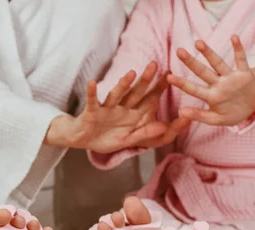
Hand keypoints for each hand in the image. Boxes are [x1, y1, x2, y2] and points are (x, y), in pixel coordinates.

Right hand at [47, 62, 188, 152]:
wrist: (83, 140)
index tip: (171, 75)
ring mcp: (107, 109)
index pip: (148, 100)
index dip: (159, 89)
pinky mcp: (92, 112)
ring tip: (131, 73)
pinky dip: (92, 93)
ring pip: (116, 95)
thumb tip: (164, 127)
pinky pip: (92, 101)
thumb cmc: (106, 139)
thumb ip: (144, 134)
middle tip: (154, 64)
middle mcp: (121, 108)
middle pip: (135, 93)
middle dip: (145, 80)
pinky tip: (92, 83)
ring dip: (123, 85)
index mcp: (132, 115)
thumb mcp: (127, 140)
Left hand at [168, 35, 254, 125]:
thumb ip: (200, 116)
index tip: (168, 77)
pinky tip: (234, 37)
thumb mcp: (217, 119)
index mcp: (211, 96)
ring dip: (209, 53)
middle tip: (179, 51)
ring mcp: (231, 78)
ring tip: (198, 42)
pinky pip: (241, 60)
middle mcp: (218, 84)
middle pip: (202, 72)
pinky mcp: (245, 74)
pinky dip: (238, 49)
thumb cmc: (233, 113)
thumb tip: (181, 112)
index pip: (193, 89)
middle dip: (191, 62)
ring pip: (218, 63)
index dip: (182, 83)